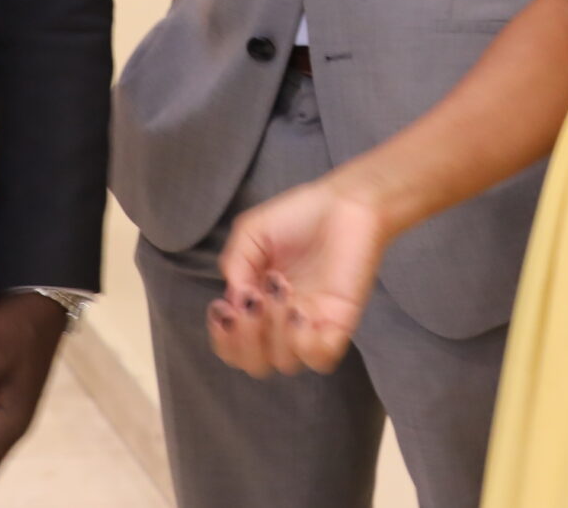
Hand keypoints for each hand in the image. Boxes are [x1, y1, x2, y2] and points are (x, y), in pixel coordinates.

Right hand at [207, 175, 388, 375]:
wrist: (344, 202)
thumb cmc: (300, 215)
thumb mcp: (251, 232)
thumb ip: (234, 263)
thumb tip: (236, 301)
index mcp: (259, 304)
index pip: (234, 347)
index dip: (223, 338)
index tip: (224, 307)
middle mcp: (283, 321)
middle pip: (255, 365)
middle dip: (244, 342)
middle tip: (252, 303)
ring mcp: (312, 324)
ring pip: (285, 363)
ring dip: (273, 330)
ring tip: (281, 288)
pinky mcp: (340, 322)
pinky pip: (321, 359)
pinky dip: (304, 343)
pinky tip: (300, 310)